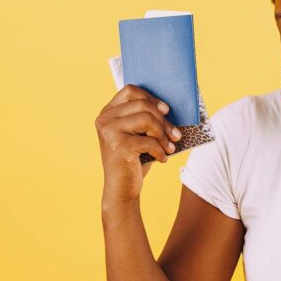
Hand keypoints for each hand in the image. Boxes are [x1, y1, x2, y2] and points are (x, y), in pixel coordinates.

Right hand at [95, 83, 182, 204]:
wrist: (121, 189)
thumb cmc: (134, 160)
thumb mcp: (138, 135)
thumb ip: (145, 118)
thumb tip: (169, 106)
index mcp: (107, 112)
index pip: (130, 90)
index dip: (151, 98)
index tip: (166, 110)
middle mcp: (104, 119)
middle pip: (143, 105)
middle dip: (164, 121)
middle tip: (176, 135)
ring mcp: (109, 132)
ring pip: (147, 119)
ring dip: (164, 135)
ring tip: (170, 147)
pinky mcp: (118, 147)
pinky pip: (149, 141)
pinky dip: (161, 150)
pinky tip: (163, 159)